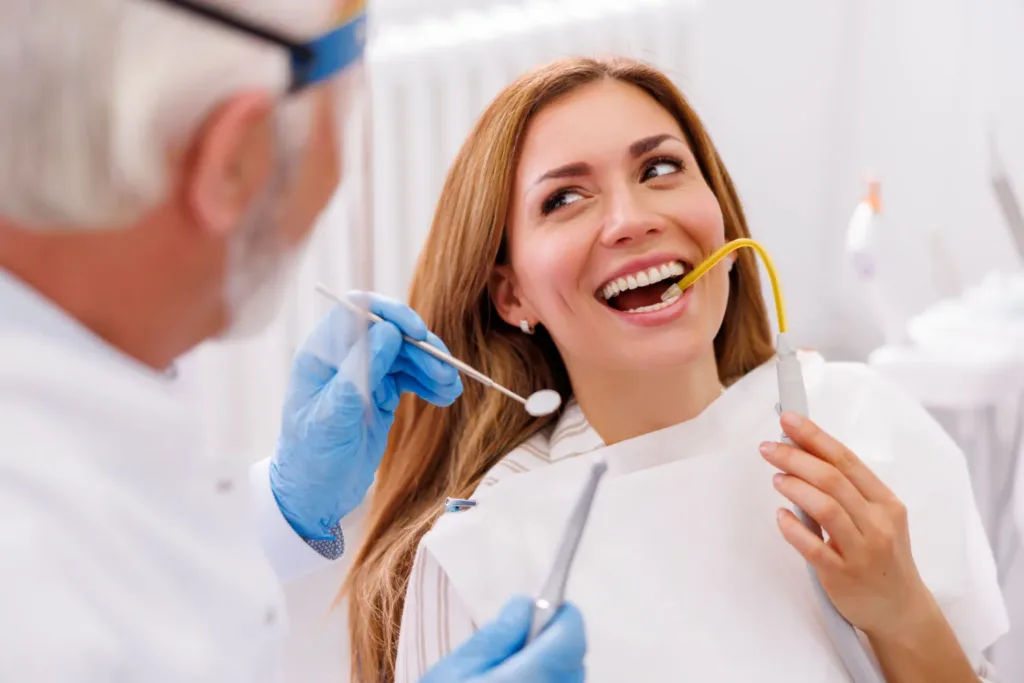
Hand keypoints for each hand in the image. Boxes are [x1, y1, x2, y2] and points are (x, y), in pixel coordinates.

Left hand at [270, 292, 462, 539]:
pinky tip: (445, 396)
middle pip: (390, 332)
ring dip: (431, 367)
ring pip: (405, 354)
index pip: (358, 310)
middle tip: (447, 374)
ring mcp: (363, 374)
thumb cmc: (312, 457)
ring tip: (452, 390)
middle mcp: (343, 357)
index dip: (392, 314)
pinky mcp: (379, 394)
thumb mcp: (333, 416)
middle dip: (421, 349)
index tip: (419, 333)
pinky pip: (410, 377)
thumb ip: (359, 372)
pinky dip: (429, 383)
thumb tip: (388, 332)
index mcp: (322, 353)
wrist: (313, 496)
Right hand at [421, 596, 585, 682]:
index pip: (572, 636)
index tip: (542, 610)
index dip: (561, 615)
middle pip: (575, 660)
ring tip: (510, 679)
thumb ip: (496, 636)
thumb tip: (525, 605)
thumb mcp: (456, 670)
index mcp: (527, 682)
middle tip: (513, 651)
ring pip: (572, 682)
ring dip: (551, 672)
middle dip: (552, 644)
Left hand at [759, 412, 932, 637]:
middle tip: (769, 447)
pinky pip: (813, 547)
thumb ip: (848, 491)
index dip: (815, 437)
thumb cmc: (882, 557)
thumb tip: (804, 455)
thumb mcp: (878, 518)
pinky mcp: (843, 576)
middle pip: (832, 479)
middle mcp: (878, 524)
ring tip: (776, 478)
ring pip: (826, 508)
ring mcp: (862, 551)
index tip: (788, 420)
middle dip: (796, 457)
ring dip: (795, 488)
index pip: (847, 460)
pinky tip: (781, 517)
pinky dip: (793, 528)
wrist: (900, 610)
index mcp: (886, 503)